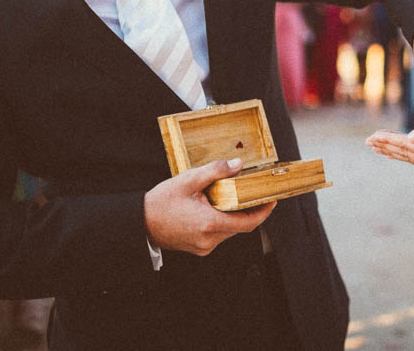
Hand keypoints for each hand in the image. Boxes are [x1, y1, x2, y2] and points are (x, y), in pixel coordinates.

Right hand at [144, 158, 275, 256]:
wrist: (140, 223)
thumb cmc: (161, 202)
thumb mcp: (188, 180)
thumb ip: (215, 171)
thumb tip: (238, 164)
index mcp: (209, 224)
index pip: (248, 223)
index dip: (264, 212)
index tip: (273, 200)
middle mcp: (209, 240)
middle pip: (240, 226)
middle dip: (248, 210)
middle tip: (253, 193)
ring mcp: (204, 247)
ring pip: (229, 231)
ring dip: (234, 216)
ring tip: (231, 197)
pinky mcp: (199, 248)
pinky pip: (218, 235)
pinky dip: (222, 222)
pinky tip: (215, 208)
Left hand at [366, 112, 413, 174]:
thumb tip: (409, 137)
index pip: (407, 146)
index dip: (388, 140)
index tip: (372, 136)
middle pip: (406, 155)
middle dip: (386, 147)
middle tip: (367, 142)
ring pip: (412, 159)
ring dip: (394, 152)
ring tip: (377, 147)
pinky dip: (407, 155)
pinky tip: (398, 153)